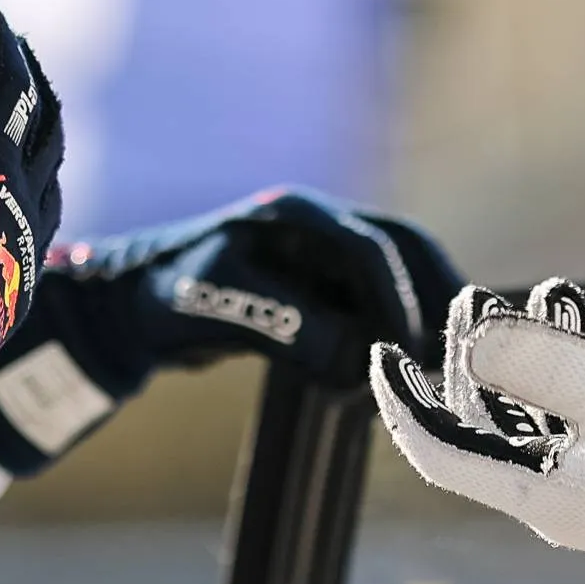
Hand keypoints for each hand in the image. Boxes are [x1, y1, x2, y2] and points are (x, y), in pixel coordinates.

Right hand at [0, 0, 64, 569]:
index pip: (9, 76)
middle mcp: (26, 189)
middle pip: (46, 116)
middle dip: (31, 76)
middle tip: (14, 52)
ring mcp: (33, 237)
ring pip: (54, 167)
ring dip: (41, 132)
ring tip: (26, 115)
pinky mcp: (26, 276)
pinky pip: (46, 212)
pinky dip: (38, 184)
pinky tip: (20, 197)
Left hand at [0, 190, 462, 475]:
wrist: (126, 308)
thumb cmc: (164, 296)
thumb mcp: (221, 304)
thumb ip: (288, 324)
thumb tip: (355, 357)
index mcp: (297, 216)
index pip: (370, 249)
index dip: (399, 299)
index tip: (414, 347)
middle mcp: (316, 228)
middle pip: (400, 251)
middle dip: (433, 295)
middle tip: (458, 347)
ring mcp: (317, 256)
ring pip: (391, 278)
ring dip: (415, 315)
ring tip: (436, 364)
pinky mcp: (314, 287)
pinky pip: (369, 303)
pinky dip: (389, 330)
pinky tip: (401, 367)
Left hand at [371, 280, 584, 583]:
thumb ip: (538, 362)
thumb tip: (471, 337)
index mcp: (532, 490)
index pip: (438, 447)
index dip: (402, 400)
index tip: (387, 351)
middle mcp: (553, 493)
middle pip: (489, 417)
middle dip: (480, 352)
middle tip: (477, 295)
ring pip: (543, 410)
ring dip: (542, 350)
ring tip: (558, 295)